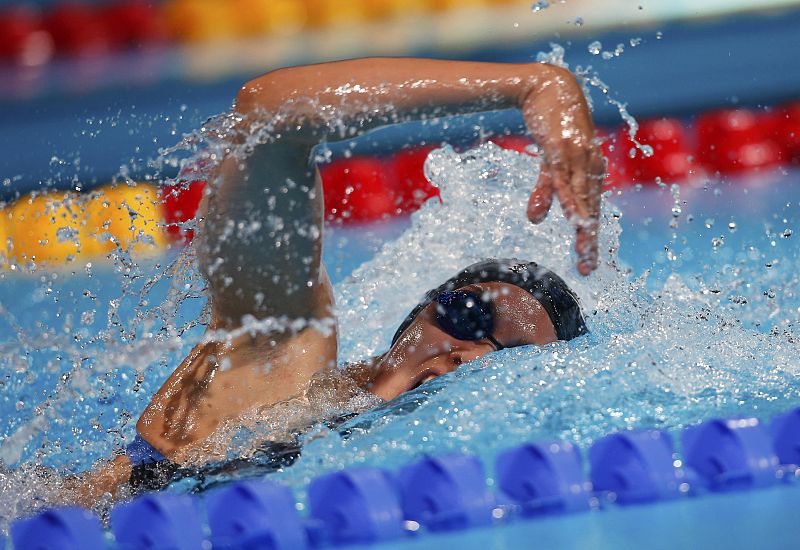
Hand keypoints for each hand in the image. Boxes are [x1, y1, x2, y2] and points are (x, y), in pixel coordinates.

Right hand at [522, 66, 604, 275]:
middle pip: (591, 209)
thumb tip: (535, 220)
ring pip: (582, 197)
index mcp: (590, 171)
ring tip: (581, 251)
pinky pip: (565, 178)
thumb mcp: (548, 161)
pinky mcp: (563, 148)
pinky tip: (571, 216)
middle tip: (587, 268)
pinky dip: (569, 198)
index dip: (589, 238)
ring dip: (582, 225)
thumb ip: (545, 191)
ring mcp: (578, 157)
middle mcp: (590, 166)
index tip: (586, 265)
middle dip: (588, 240)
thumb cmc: (553, 122)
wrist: (547, 86)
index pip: (592, 211)